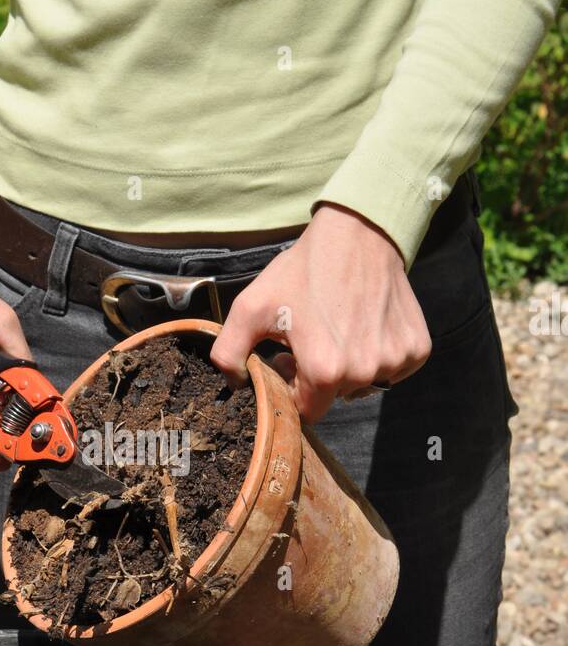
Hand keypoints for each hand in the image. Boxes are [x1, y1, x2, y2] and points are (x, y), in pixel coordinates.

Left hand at [210, 203, 430, 422]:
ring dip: (349, 367)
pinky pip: (393, 370)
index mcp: (325, 370)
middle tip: (310, 339)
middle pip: (334, 397)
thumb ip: (228, 353)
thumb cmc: (303, 270)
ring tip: (337, 329)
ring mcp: (395, 361)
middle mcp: (364, 372)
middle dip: (319, 376)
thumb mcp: (251, 307)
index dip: (294, 388)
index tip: (291, 360)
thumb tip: (234, 385)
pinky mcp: (417, 350)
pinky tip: (365, 327)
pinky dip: (378, 356)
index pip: (307, 411)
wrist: (357, 234)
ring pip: (364, 384)